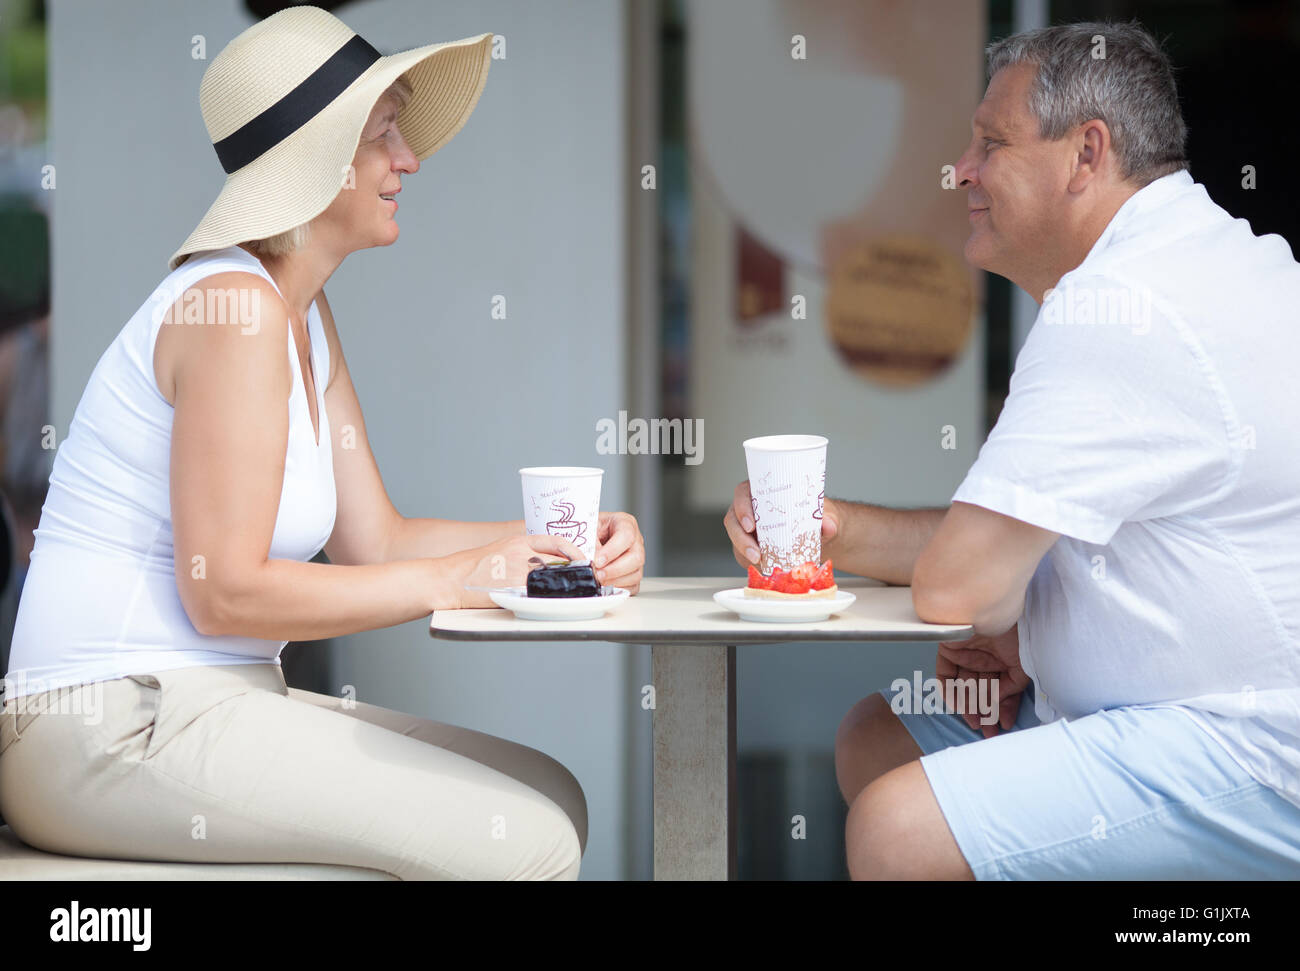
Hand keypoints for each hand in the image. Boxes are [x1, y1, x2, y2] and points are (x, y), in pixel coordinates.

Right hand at [457, 533, 585, 607]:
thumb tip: (548, 565)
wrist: (451, 578)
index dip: (574, 551)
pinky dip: (550, 598)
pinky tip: (555, 602)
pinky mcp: (513, 589)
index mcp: (519, 541)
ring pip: (553, 578)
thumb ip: (524, 554)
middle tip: (585, 580)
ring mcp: (517, 571)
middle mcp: (521, 553)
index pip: (556, 541)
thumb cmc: (474, 566)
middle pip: (559, 561)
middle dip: (575, 571)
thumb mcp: (501, 550)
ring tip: (574, 593)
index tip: (583, 560)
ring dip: (566, 586)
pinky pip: (539, 593)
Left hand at [595, 511, 644, 593]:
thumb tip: (589, 560)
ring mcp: (636, 558)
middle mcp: (635, 541)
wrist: (587, 536)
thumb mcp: (587, 529)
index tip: (597, 561)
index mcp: (625, 523)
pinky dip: (619, 588)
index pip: (626, 536)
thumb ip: (589, 543)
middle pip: (636, 557)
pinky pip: (633, 586)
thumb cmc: (589, 529)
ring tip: (598, 580)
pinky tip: (605, 586)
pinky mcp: (634, 573)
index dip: (612, 551)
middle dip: (614, 569)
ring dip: (615, 581)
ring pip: (636, 573)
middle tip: (597, 574)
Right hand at [723, 480, 840, 568]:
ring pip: (735, 536)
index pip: (743, 493)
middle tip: (756, 552)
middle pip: (733, 518)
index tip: (751, 524)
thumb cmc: (815, 515)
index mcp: (763, 490)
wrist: (819, 532)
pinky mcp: (748, 543)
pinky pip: (741, 551)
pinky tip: (760, 565)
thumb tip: (827, 525)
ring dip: (743, 550)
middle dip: (740, 536)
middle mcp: (751, 507)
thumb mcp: (824, 513)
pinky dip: (747, 559)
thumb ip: (827, 518)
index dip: (742, 507)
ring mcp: (747, 526)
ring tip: (759, 560)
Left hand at [934, 623, 1028, 738]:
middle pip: (981, 692)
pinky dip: (949, 692)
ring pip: (964, 687)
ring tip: (975, 722)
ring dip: (968, 707)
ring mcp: (966, 655)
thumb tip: (999, 706)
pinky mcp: (949, 650)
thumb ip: (1012, 687)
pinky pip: (945, 675)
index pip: (1002, 689)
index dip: (1003, 709)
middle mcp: (985, 658)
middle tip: (986, 731)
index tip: (1003, 725)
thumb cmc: (1016, 631)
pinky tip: (958, 706)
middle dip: (984, 713)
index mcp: (1004, 659)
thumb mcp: (1022, 664)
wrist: (995, 608)